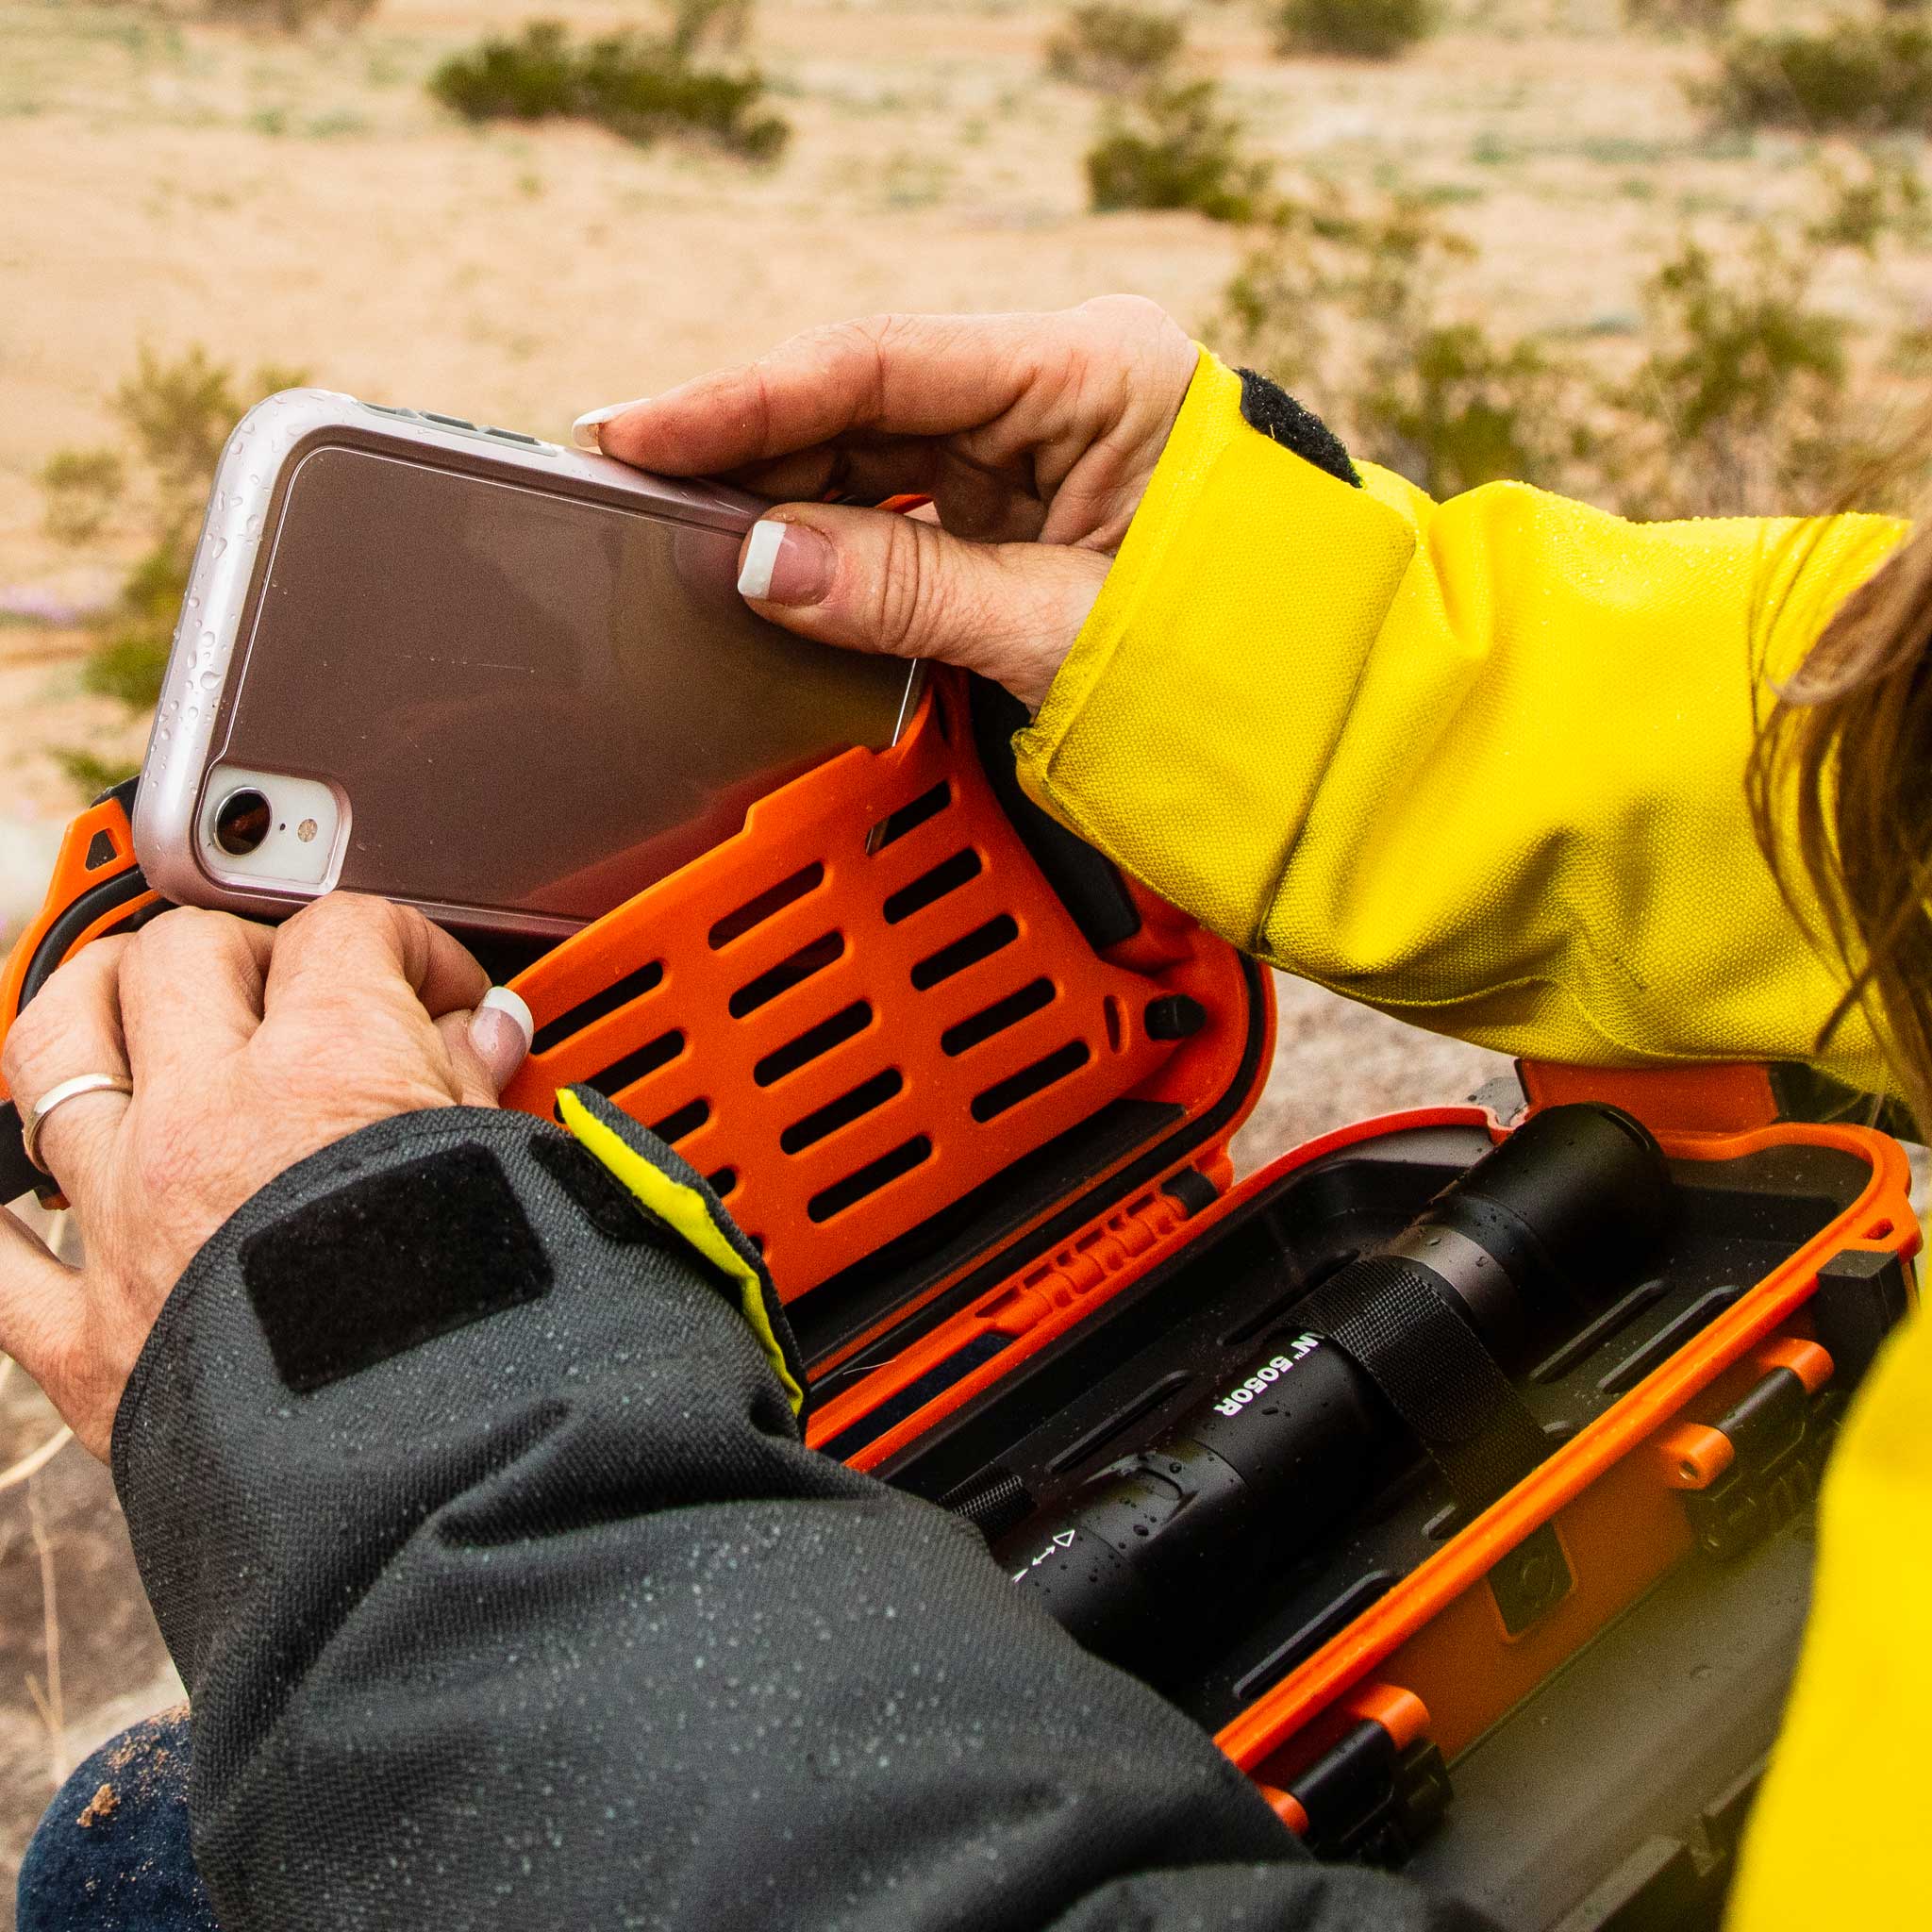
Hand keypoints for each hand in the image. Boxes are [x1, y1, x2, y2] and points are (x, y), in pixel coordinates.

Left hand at [0, 895, 531, 1457]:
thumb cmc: (490, 1342)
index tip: (440, 994)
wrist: (431, 1495)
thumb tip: (484, 1033)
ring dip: (95, 1011)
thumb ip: (485, 1087)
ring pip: (51, 1049)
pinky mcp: (84, 1336)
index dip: (403, 945)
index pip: (344, 933)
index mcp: (330, 1069)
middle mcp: (205, 1120)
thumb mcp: (523, 1181)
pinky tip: (30, 1197)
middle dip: (242, 952)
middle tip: (292, 994)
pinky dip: (6, 1218)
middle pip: (178, 955)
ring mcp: (126, 1219)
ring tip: (142, 1020)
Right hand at [577, 296, 1197, 711]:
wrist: (1333, 731)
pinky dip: (845, 541)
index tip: (641, 432)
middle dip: (752, 452)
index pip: (884, 360)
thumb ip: (908, 592)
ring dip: (789, 501)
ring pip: (881, 454)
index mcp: (1098, 374)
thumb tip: (763, 562)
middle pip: (869, 401)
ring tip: (687, 537)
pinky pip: (913, 507)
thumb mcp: (1061, 628)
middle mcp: (1068, 390)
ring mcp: (1051, 447)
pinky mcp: (1037, 506)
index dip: (747, 398)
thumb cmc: (1244, 662)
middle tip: (637, 495)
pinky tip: (779, 564)